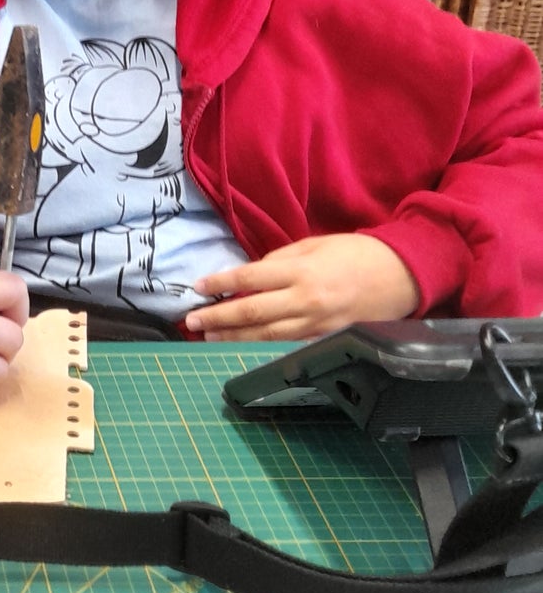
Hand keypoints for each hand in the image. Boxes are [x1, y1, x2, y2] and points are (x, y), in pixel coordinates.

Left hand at [185, 235, 420, 342]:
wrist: (401, 276)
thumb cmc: (357, 254)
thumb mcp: (315, 245)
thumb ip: (281, 260)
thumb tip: (250, 275)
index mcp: (301, 271)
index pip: (250, 278)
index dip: (221, 284)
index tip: (199, 288)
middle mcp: (305, 300)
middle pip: (251, 312)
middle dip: (218, 317)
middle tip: (191, 321)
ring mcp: (315, 324)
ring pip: (265, 335)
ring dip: (232, 336)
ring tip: (208, 336)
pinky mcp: (325, 339)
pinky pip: (287, 345)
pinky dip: (261, 347)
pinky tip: (241, 347)